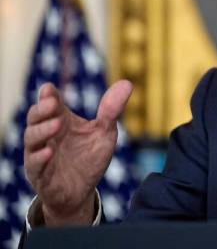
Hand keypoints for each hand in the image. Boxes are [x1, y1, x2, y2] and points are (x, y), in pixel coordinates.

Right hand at [23, 80, 132, 225]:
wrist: (81, 192)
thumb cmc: (90, 158)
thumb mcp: (104, 133)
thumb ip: (111, 110)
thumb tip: (127, 83)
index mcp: (61, 121)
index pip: (49, 104)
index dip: (48, 96)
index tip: (49, 89)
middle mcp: (47, 135)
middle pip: (35, 117)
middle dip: (42, 109)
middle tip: (53, 103)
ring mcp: (40, 154)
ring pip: (31, 139)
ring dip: (42, 130)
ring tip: (57, 124)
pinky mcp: (40, 175)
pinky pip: (34, 165)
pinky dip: (40, 158)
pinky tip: (49, 152)